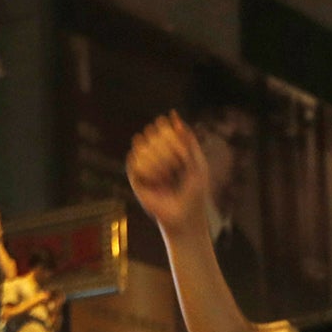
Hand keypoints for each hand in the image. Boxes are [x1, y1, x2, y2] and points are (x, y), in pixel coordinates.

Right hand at [126, 112, 210, 238]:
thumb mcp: (197, 163)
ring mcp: (144, 165)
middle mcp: (154, 154)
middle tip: (176, 163)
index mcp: (169, 149)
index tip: (181, 148)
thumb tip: (173, 114)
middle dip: (164, 144)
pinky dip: (148, 168)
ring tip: (168, 173)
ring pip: (140, 144)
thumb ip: (188, 140)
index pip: (161, 127)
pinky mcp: (135, 178)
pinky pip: (134, 161)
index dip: (168, 131)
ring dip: (157, 157)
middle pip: (149, 132)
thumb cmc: (195, 193)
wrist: (185, 217)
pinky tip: (158, 180)